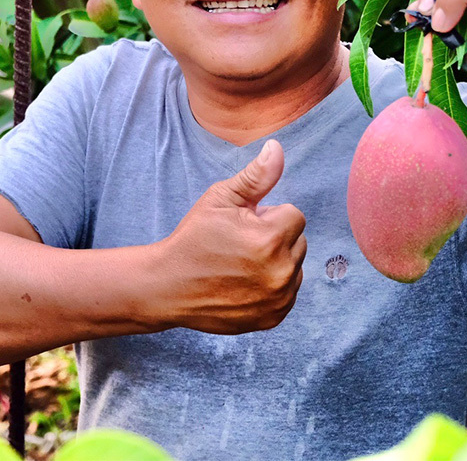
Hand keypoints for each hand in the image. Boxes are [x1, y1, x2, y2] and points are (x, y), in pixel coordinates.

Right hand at [158, 139, 306, 333]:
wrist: (169, 286)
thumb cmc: (194, 237)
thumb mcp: (221, 198)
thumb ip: (256, 176)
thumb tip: (278, 148)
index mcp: (271, 238)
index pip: (294, 215)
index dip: (267, 216)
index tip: (243, 225)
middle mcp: (281, 271)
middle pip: (297, 241)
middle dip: (275, 238)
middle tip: (240, 244)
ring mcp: (278, 298)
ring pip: (295, 267)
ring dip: (277, 262)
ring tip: (242, 264)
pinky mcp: (274, 318)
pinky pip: (288, 293)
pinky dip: (273, 286)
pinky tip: (245, 283)